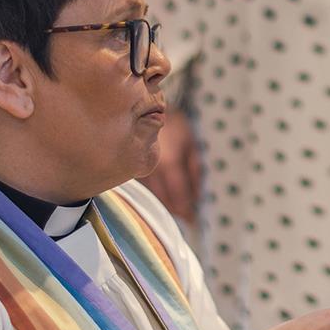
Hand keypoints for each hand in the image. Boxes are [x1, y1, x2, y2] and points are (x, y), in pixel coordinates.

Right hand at [143, 108, 200, 222]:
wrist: (148, 108)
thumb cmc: (175, 124)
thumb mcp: (192, 143)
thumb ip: (196, 171)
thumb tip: (198, 195)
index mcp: (170, 163)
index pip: (179, 196)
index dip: (188, 211)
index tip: (195, 221)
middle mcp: (152, 170)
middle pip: (165, 199)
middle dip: (177, 210)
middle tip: (188, 217)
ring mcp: (139, 169)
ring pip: (153, 195)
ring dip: (165, 204)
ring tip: (177, 209)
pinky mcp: (131, 168)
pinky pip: (145, 187)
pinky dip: (155, 194)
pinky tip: (162, 196)